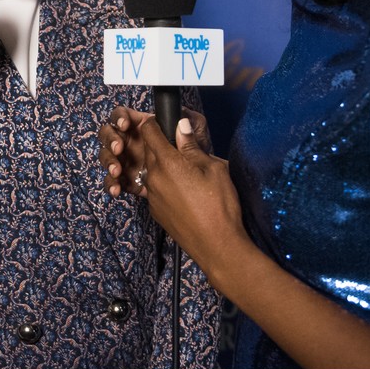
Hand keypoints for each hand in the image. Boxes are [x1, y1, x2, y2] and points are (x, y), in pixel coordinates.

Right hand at [98, 106, 208, 196]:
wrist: (194, 186)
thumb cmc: (193, 153)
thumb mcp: (197, 134)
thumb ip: (193, 122)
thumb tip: (184, 120)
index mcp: (141, 126)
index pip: (123, 116)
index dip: (120, 118)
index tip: (125, 125)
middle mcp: (130, 141)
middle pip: (109, 134)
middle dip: (111, 140)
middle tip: (119, 149)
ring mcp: (126, 160)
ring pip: (107, 156)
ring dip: (109, 162)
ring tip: (117, 171)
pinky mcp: (126, 180)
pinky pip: (112, 181)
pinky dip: (112, 184)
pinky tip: (117, 190)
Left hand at [139, 113, 251, 290]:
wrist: (217, 245)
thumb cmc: (219, 205)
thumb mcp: (213, 168)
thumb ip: (192, 146)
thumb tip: (181, 127)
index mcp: (166, 162)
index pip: (149, 131)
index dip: (157, 123)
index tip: (168, 123)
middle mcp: (153, 177)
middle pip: (149, 150)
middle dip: (161, 144)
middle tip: (181, 146)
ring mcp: (152, 195)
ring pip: (152, 170)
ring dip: (163, 166)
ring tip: (185, 171)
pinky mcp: (155, 210)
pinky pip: (155, 189)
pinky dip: (164, 184)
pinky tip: (183, 190)